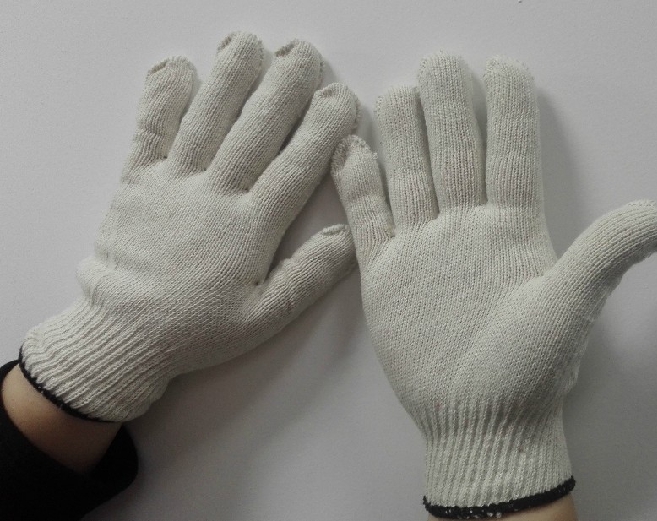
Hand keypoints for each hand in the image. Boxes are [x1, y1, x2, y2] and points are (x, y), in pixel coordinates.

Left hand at [20, 32, 358, 421]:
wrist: (124, 335)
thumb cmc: (197, 329)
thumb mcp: (265, 317)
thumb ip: (310, 276)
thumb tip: (351, 237)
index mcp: (250, 228)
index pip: (295, 167)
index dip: (321, 129)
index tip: (340, 98)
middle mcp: (214, 195)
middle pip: (255, 131)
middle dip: (283, 87)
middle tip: (304, 53)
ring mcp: (172, 183)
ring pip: (206, 119)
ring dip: (229, 77)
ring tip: (248, 43)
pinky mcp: (135, 181)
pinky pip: (149, 130)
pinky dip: (161, 96)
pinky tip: (178, 67)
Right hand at [332, 53, 656, 516]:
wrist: (481, 421)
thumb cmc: (530, 371)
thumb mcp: (572, 308)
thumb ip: (607, 253)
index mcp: (512, 226)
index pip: (509, 151)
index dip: (507, 108)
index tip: (502, 67)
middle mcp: (465, 227)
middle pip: (453, 151)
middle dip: (448, 105)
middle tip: (440, 62)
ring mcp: (423, 248)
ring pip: (409, 175)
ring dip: (402, 133)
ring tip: (397, 92)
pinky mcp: (386, 275)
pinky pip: (368, 219)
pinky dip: (358, 186)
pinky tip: (352, 151)